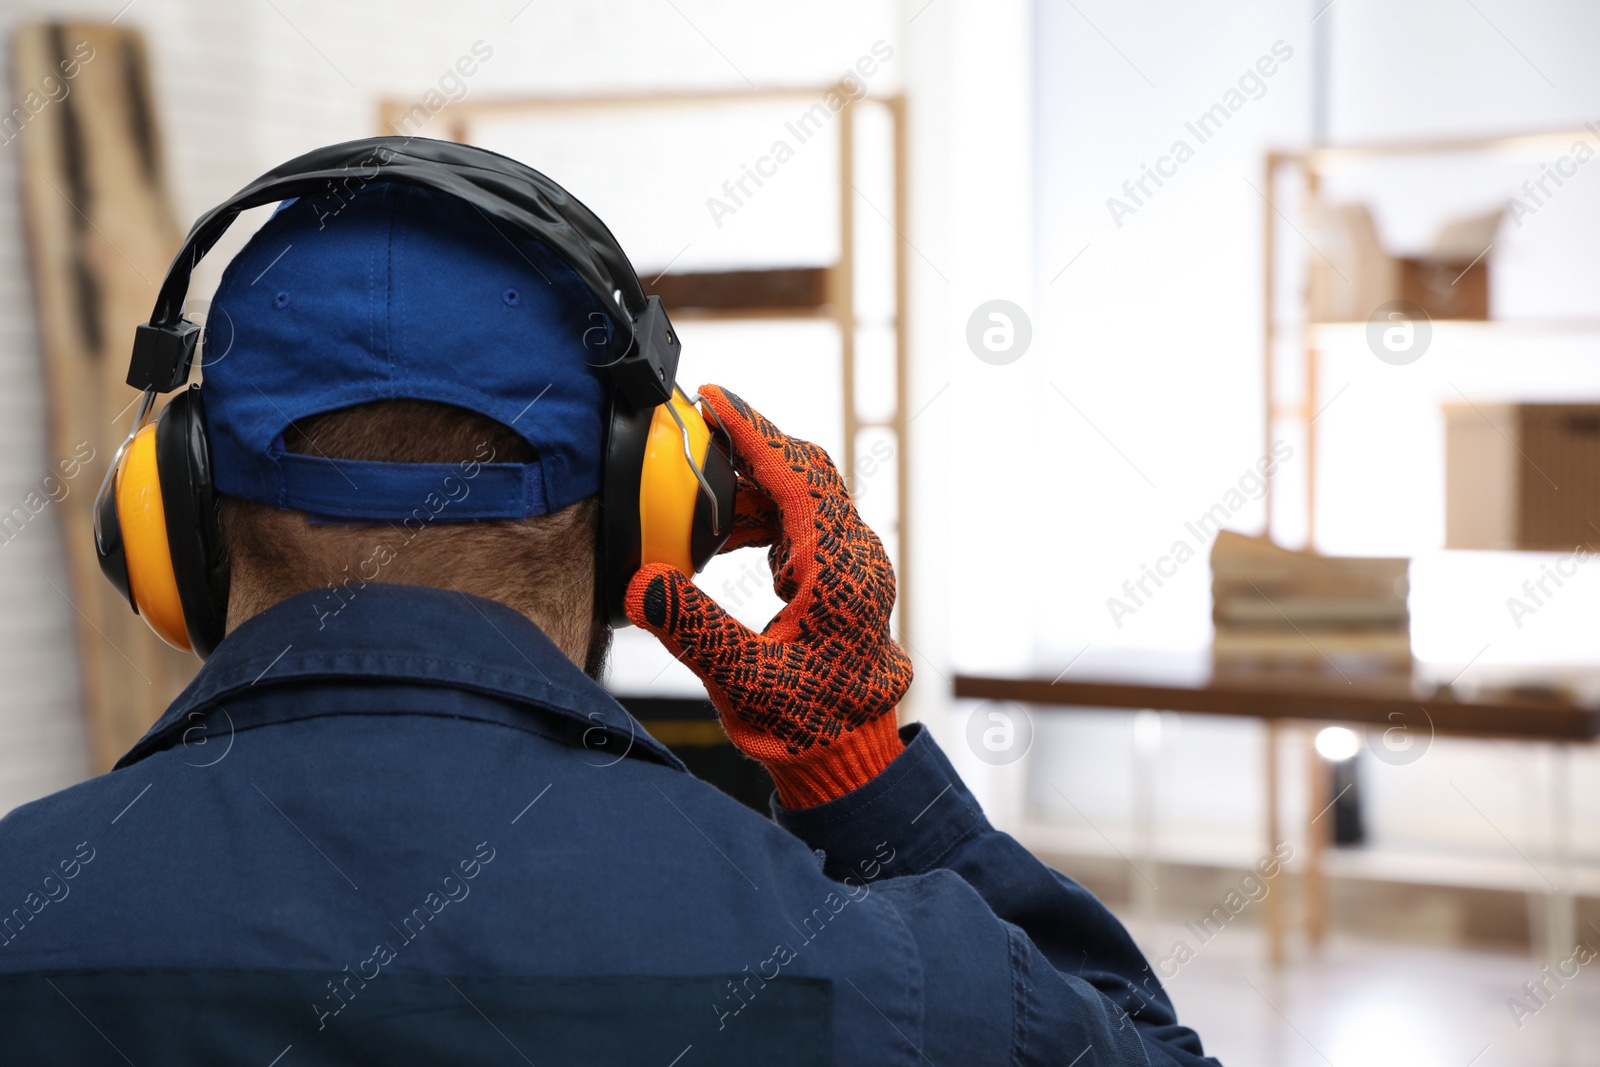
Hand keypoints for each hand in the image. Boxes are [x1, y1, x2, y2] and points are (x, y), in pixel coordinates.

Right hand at [625, 385, 911, 807]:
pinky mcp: (839, 578)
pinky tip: (722, 535)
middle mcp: (854, 557)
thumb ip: (693, 629)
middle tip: (697, 429)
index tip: (715, 399)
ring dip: (750, 488)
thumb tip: (642, 582)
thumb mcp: (743, 680)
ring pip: (802, 498)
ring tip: (696, 496)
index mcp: (841, 571)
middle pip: (806, 475)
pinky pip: (800, 525)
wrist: (847, 757)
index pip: (799, 478)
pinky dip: (760, 517)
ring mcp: (850, 565)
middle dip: (751, 447)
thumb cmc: (807, 724)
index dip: (754, 433)